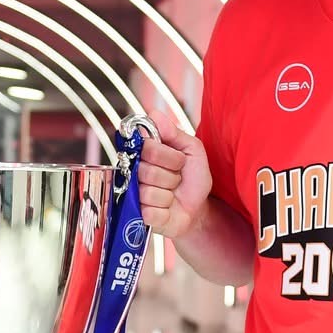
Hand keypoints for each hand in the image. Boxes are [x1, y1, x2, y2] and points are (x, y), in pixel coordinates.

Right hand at [134, 109, 211, 239]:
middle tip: (176, 179)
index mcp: (144, 154)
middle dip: (171, 176)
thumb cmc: (192, 178)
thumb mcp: (192, 150)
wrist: (197, 208)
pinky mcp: (140, 217)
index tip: (179, 161)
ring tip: (172, 195)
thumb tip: (154, 114)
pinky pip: (150, 212)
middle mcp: (135, 173)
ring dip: (169, 195)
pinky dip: (165, 211)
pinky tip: (167, 210)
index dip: (168, 155)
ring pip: (148, 192)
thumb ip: (174, 132)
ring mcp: (135, 196)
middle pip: (146, 171)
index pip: (147, 147)